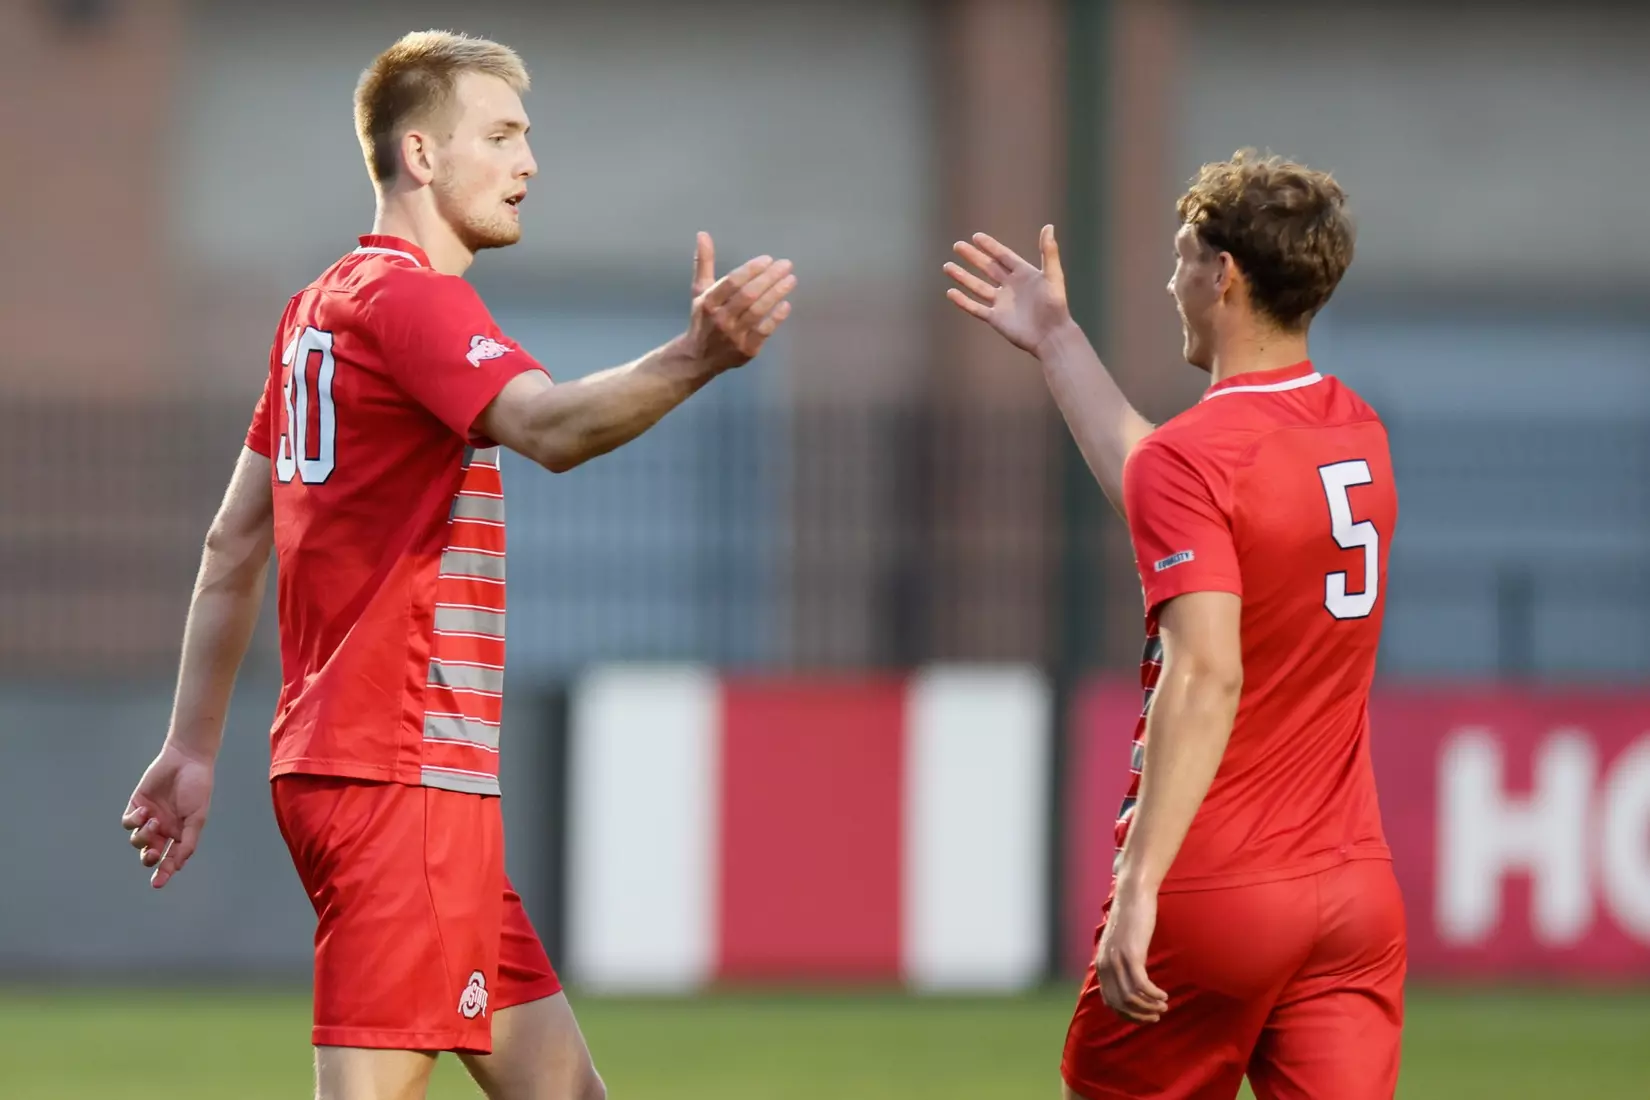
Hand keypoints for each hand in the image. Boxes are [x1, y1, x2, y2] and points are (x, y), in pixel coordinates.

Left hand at [120, 741, 215, 887]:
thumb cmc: (197, 788)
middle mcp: (163, 829)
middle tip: (153, 854)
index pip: (170, 858)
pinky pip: (128, 823)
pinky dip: (133, 821)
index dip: (164, 872)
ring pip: (137, 840)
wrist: (186, 760)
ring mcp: (148, 818)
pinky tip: (144, 812)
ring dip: (144, 835)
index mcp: (179, 833)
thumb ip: (188, 841)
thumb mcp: (197, 818)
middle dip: (149, 858)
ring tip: (154, 821)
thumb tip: (178, 864)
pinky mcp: (136, 805)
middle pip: (150, 853)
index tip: (157, 883)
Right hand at [683, 232, 795, 372]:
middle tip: (786, 265)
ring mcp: (733, 336)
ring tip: (791, 279)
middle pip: (748, 295)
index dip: (751, 269)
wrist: (698, 358)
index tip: (768, 259)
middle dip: (769, 278)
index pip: (732, 282)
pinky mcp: (746, 350)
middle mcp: (720, 319)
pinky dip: (776, 318)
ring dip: (776, 294)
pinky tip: (786, 304)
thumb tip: (703, 234)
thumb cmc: (703, 318)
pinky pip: (764, 331)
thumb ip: (704, 263)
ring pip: (758, 312)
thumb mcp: (700, 290)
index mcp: (708, 302)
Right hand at [944, 225, 1071, 355]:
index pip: (1003, 256)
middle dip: (972, 257)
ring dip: (963, 276)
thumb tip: (1048, 226)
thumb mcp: (1053, 275)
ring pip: (977, 286)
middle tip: (957, 246)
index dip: (990, 246)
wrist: (1051, 336)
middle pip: (988, 268)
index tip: (976, 237)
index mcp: (1024, 274)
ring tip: (947, 266)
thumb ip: (1049, 252)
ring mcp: (1001, 303)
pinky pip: (975, 308)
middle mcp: (1010, 286)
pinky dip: (963, 301)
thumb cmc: (1055, 306)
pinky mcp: (995, 318)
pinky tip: (950, 292)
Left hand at [1095, 886, 1168, 1023]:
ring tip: (1164, 1005)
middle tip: (1157, 1015)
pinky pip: (1141, 986)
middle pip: (1119, 1004)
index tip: (1144, 1017)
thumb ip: (1120, 961)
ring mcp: (1117, 960)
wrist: (1132, 894)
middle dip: (1139, 1015)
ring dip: (1149, 1007)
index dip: (1128, 1015)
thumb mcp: (1120, 944)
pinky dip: (1153, 995)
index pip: (1110, 1001)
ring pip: (1131, 998)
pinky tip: (1163, 995)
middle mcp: (1105, 965)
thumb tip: (1129, 981)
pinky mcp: (1131, 954)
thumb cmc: (1130, 918)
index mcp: (1101, 964)